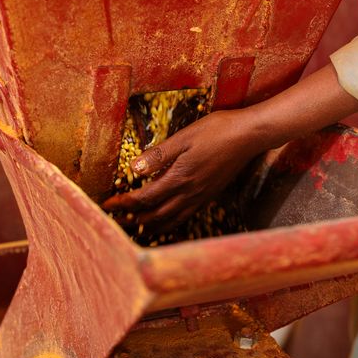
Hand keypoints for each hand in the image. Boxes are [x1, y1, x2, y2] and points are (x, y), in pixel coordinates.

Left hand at [101, 109, 262, 229]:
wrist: (249, 137)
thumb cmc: (217, 131)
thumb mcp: (184, 137)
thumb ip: (159, 155)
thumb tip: (133, 169)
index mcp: (179, 178)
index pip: (144, 198)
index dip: (124, 203)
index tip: (108, 204)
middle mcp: (189, 193)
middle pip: (154, 215)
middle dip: (133, 219)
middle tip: (115, 220)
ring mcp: (200, 197)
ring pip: (170, 221)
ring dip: (150, 225)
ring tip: (136, 226)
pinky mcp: (209, 195)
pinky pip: (185, 217)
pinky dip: (170, 223)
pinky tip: (166, 220)